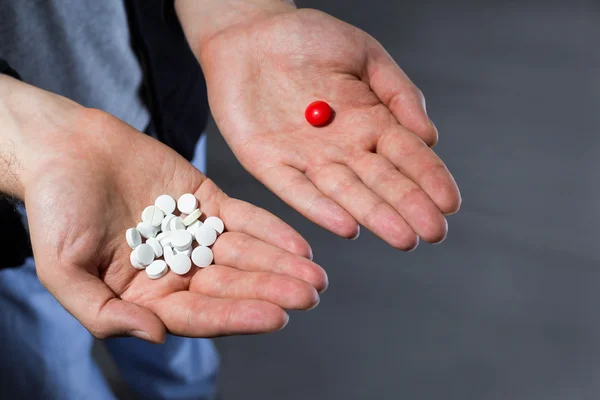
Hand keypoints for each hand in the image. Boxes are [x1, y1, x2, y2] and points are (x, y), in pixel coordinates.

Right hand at [10, 90, 325, 342]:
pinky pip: (244, 218)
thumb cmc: (55, 211)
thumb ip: (103, 312)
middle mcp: (178, 270)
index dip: (237, 316)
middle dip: (271, 291)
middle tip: (310, 295)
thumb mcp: (62, 270)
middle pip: (232, 286)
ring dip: (280, 265)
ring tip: (315, 275)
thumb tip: (155, 335)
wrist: (63, 150)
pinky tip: (299, 244)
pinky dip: (271, 230)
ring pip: (245, 254)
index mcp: (147, 296)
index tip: (276, 317)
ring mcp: (196, 236)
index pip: (199, 313)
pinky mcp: (207, 202)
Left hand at [186, 7, 461, 249]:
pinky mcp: (268, 163)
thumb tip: (430, 137)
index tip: (450, 203)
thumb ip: (398, 93)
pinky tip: (346, 227)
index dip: (429, 178)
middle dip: (409, 206)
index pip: (407, 155)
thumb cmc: (308, 39)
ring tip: (403, 238)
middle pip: (381, 181)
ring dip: (374, 215)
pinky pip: (295, 190)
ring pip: (346, 192)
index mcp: (369, 120)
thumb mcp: (363, 54)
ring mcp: (306, 157)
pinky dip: (320, 208)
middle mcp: (342, 146)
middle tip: (434, 233)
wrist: (249, 33)